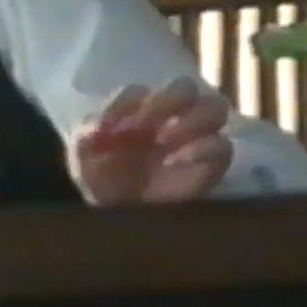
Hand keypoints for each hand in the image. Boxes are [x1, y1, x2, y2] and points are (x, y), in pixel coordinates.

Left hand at [67, 76, 232, 205]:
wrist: (120, 219)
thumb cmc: (102, 180)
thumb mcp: (83, 158)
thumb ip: (86, 137)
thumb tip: (99, 126)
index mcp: (137, 111)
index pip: (137, 92)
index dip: (127, 103)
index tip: (112, 125)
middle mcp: (170, 119)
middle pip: (185, 87)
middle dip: (170, 99)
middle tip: (150, 124)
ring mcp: (194, 140)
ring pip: (215, 108)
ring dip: (193, 118)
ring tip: (168, 141)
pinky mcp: (210, 167)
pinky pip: (223, 148)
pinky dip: (205, 149)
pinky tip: (178, 162)